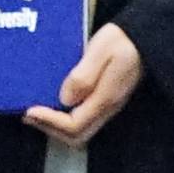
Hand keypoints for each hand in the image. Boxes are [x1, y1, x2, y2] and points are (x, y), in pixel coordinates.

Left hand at [22, 25, 146, 147]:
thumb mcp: (100, 51)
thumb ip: (83, 76)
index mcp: (105, 98)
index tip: (30, 111)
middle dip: (50, 129)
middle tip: (29, 115)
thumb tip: (65, 99)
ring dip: (56, 125)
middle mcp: (107, 108)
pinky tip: (54, 101)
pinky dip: (64, 116)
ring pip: (80, 130)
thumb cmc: (122, 40)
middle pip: (77, 135)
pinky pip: (83, 118)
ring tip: (37, 111)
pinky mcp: (106, 99)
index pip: (74, 125)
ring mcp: (108, 105)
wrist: (144, 36)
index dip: (49, 122)